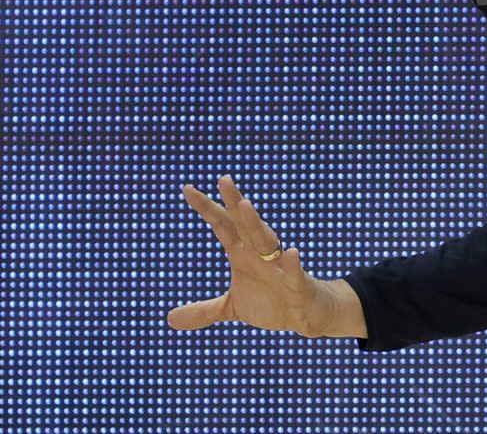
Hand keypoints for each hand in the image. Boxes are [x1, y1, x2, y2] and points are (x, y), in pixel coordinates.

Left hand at [167, 176, 336, 338]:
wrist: (306, 315)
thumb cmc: (271, 303)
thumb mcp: (232, 308)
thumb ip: (203, 311)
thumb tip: (169, 318)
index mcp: (242, 255)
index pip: (222, 227)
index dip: (207, 209)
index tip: (188, 189)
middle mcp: (260, 255)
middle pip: (244, 224)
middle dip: (234, 203)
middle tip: (223, 179)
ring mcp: (279, 268)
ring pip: (266, 241)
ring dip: (255, 224)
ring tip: (244, 205)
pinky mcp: (297, 286)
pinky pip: (294, 273)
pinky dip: (292, 264)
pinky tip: (291, 252)